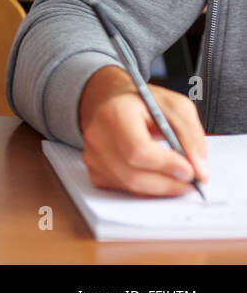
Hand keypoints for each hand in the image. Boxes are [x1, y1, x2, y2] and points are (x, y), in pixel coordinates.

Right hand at [78, 66, 208, 195]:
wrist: (115, 102)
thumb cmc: (145, 104)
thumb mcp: (176, 108)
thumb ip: (191, 138)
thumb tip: (200, 172)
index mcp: (115, 112)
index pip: (137, 150)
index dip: (166, 165)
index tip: (190, 170)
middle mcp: (97, 134)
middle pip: (133, 174)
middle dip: (168, 183)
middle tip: (190, 181)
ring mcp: (91, 154)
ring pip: (129, 186)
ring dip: (160, 189)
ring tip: (178, 180)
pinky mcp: (93, 169)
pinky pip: (123, 190)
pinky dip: (145, 189)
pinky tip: (156, 176)